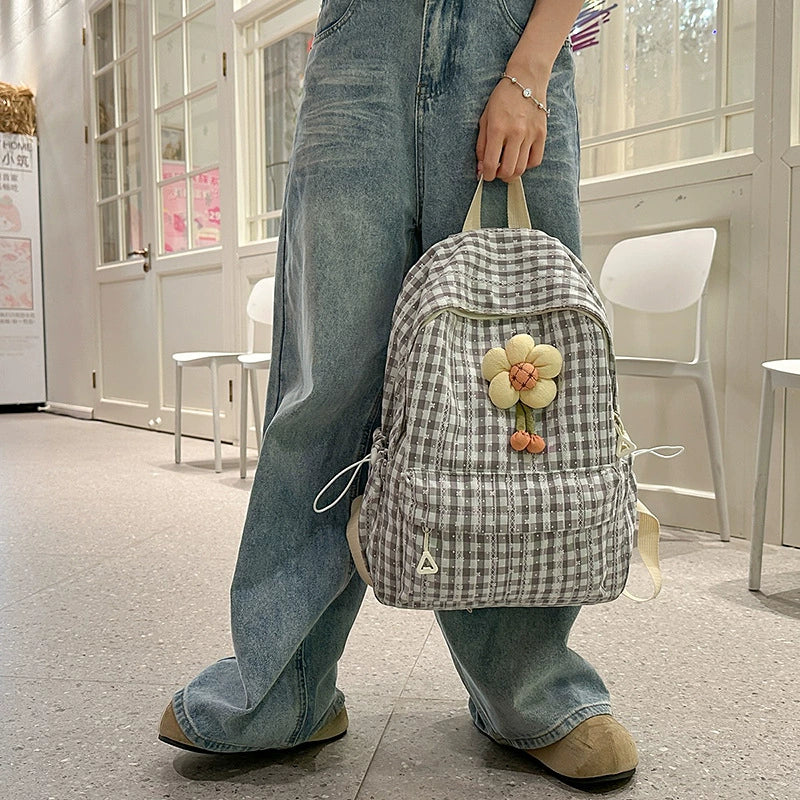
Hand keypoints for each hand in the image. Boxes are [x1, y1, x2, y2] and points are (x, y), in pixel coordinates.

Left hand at [476, 65, 549, 182]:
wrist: (526, 80)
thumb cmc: (502, 99)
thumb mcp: (485, 119)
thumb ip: (482, 145)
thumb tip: (481, 168)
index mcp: (498, 129)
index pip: (492, 164)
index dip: (487, 175)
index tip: (485, 175)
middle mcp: (515, 133)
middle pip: (508, 170)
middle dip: (499, 176)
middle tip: (496, 172)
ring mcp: (530, 134)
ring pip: (522, 168)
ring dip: (512, 173)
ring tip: (507, 167)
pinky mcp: (542, 134)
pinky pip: (535, 160)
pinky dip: (527, 165)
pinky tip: (520, 159)